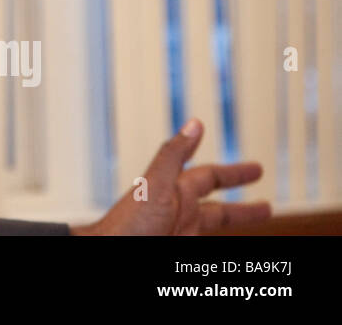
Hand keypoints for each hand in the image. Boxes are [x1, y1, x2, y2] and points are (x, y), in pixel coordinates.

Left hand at [72, 119, 270, 234]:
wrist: (109, 251)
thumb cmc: (127, 224)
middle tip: (264, 198)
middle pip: (217, 206)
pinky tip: (228, 243)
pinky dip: (220, 241)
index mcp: (175, 191)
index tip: (255, 169)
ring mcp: (178, 232)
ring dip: (234, 222)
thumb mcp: (155, 185)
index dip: (233, 173)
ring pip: (213, 226)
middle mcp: (178, 211)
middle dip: (242, 201)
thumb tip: (194, 122)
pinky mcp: (179, 248)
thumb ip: (174, 155)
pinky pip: (207, 244)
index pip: (210, 177)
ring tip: (256, 220)